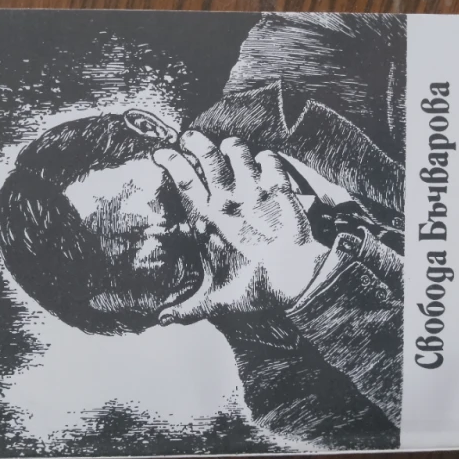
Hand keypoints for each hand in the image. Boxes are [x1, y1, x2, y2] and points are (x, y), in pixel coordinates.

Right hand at [153, 131, 328, 324]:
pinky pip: (272, 161)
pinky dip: (268, 158)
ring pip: (238, 151)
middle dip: (196, 142)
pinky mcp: (281, 192)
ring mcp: (256, 194)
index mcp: (208, 222)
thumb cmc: (256, 290)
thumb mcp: (218, 300)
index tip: (161, 152)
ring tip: (230, 149)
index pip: (183, 181)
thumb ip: (189, 306)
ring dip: (233, 147)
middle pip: (207, 156)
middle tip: (191, 138)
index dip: (170, 161)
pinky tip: (266, 164)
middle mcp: (229, 202)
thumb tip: (162, 320)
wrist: (298, 285)